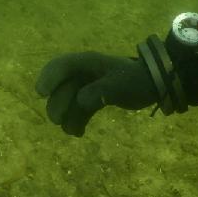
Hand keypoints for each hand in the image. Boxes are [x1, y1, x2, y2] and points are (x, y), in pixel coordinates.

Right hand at [35, 52, 158, 136]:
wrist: (155, 85)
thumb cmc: (136, 80)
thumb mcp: (118, 85)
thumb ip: (97, 92)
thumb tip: (79, 103)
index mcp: (88, 63)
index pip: (60, 65)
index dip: (47, 78)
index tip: (42, 94)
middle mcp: (84, 73)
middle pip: (60, 89)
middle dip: (57, 105)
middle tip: (60, 120)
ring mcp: (87, 86)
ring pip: (67, 102)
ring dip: (67, 117)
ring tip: (74, 130)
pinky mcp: (93, 98)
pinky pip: (78, 110)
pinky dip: (76, 121)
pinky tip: (79, 133)